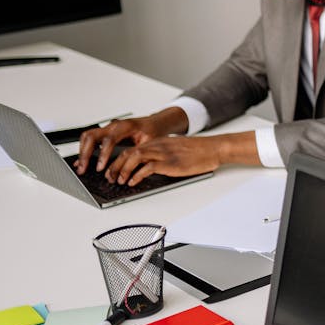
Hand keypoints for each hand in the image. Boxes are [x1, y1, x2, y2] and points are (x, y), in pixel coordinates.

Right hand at [76, 109, 186, 174]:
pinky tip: (83, 160)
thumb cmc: (154, 132)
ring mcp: (108, 128)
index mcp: (126, 126)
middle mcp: (114, 125)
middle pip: (92, 136)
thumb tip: (130, 168)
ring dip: (82, 151)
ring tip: (81, 167)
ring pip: (88, 136)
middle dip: (85, 153)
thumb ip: (139, 153)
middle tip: (83, 168)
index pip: (109, 140)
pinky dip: (84, 149)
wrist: (155, 123)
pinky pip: (90, 139)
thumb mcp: (151, 143)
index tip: (100, 167)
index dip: (103, 154)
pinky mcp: (106, 132)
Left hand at [102, 136, 222, 186]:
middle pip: (128, 152)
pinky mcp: (170, 162)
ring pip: (134, 157)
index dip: (118, 160)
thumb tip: (149, 167)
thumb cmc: (198, 151)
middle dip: (115, 166)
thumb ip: (162, 155)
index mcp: (158, 142)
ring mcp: (164, 153)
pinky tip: (134, 181)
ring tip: (120, 181)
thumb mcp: (176, 150)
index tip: (112, 170)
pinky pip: (148, 167)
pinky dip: (137, 175)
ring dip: (123, 170)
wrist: (213, 148)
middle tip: (110, 177)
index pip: (131, 148)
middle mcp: (158, 146)